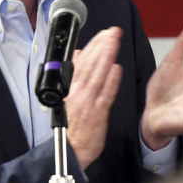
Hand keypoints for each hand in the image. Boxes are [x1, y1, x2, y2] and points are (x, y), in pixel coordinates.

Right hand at [63, 27, 122, 169]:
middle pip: (90, 65)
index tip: (102, 34)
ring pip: (97, 76)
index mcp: (69, 89)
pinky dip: (111, 81)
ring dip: (106, 57)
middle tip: (112, 32)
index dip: (92, 46)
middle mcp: (77, 93)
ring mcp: (87, 103)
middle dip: (101, 46)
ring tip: (114, 42)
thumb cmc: (70, 127)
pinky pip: (105, 95)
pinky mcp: (97, 114)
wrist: (70, 151)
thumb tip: (77, 56)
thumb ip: (74, 76)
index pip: (80, 62)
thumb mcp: (66, 97)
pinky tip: (117, 69)